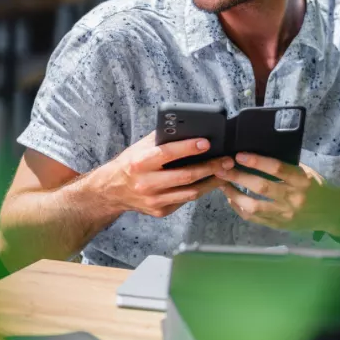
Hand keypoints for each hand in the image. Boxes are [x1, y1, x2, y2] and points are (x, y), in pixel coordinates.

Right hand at [95, 132, 233, 218]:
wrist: (113, 190)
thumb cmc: (131, 162)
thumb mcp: (141, 146)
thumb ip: (162, 138)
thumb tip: (188, 128)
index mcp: (141, 162)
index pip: (168, 154)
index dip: (188, 148)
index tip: (206, 142)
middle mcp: (147, 183)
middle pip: (185, 176)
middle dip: (210, 167)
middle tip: (227, 160)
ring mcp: (154, 200)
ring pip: (190, 192)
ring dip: (211, 182)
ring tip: (225, 171)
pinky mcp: (160, 211)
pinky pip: (185, 200)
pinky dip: (200, 190)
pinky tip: (211, 182)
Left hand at [216, 153, 339, 236]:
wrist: (333, 214)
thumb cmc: (318, 187)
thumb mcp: (307, 172)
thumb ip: (286, 167)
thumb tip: (257, 156)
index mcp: (302, 180)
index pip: (277, 169)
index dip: (257, 161)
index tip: (239, 155)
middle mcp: (293, 198)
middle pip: (261, 187)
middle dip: (238, 177)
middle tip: (221, 168)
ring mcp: (285, 215)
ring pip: (254, 206)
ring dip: (234, 194)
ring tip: (222, 183)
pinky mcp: (279, 226)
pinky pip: (255, 219)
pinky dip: (240, 208)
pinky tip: (232, 198)